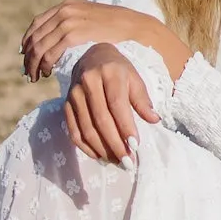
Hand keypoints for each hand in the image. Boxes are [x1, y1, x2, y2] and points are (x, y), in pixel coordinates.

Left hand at [20, 0, 182, 81]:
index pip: (36, 24)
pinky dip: (45, 65)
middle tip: (28, 73)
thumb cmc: (114, 29)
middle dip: (28, 57)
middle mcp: (64, 12)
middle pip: (35, 37)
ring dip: (33, 64)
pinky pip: (50, 54)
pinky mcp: (74, 35)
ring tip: (35, 77)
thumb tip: (58, 40)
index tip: (25, 56)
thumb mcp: (89, 20)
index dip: (27, 42)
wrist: (134, 29)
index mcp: (66, 7)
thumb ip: (73, 26)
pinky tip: (48, 74)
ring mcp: (68, 22)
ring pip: (39, 47)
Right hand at [63, 43, 157, 164]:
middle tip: (128, 162)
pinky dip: (87, 148)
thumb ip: (142, 100)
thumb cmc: (118, 70)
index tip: (135, 146)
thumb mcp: (134, 78)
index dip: (125, 126)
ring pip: (87, 128)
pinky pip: (74, 131)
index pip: (117, 104)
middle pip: (101, 119)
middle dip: (115, 144)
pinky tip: (100, 156)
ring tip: (117, 161)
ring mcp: (74, 94)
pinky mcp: (66, 105)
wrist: (92, 57)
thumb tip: (154, 120)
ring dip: (102, 149)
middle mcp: (88, 82)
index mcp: (109, 73)